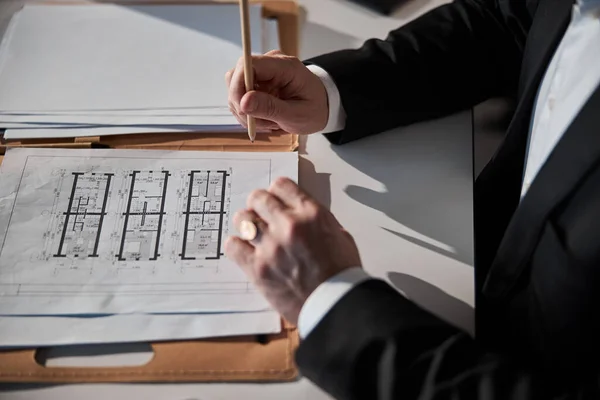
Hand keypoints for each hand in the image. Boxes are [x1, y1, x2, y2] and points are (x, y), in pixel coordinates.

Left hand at [224, 178, 360, 324]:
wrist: (336, 305)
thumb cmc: (342, 275)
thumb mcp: (340, 235)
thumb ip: (317, 220)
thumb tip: (301, 214)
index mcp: (311, 214)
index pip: (281, 185)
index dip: (277, 192)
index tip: (276, 199)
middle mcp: (288, 225)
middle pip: (258, 198)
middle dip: (259, 205)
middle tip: (261, 215)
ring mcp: (270, 246)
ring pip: (242, 219)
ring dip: (246, 224)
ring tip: (252, 233)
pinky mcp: (257, 268)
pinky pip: (233, 246)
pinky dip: (237, 246)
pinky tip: (245, 251)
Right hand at [225, 50, 328, 134]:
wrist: (321, 108)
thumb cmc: (313, 110)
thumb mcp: (296, 115)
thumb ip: (270, 107)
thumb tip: (243, 102)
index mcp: (284, 66)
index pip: (248, 64)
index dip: (238, 86)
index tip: (242, 109)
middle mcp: (270, 64)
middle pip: (237, 76)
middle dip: (241, 103)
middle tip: (257, 123)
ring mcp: (261, 73)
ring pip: (235, 89)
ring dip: (245, 112)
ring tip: (267, 123)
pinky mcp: (256, 84)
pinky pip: (240, 98)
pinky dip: (247, 113)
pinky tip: (264, 120)